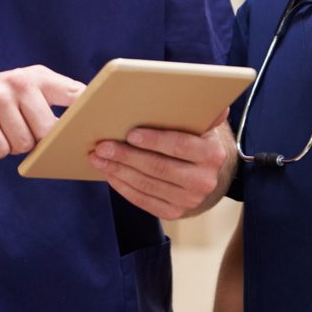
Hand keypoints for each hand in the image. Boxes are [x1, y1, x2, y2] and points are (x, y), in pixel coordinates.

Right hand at [0, 65, 84, 159]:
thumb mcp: (26, 90)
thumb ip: (56, 101)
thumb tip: (86, 128)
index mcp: (39, 76)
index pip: (75, 94)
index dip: (89, 113)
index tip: (102, 126)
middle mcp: (19, 82)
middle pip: (47, 130)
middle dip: (37, 140)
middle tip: (21, 129)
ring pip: (23, 144)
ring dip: (13, 145)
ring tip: (2, 128)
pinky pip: (0, 150)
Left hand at [89, 110, 232, 218]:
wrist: (209, 175)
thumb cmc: (197, 141)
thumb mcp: (203, 125)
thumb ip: (203, 113)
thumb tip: (213, 98)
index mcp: (212, 153)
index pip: (179, 145)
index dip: (154, 140)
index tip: (130, 134)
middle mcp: (204, 180)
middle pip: (158, 167)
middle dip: (126, 156)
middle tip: (102, 146)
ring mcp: (189, 200)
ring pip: (147, 185)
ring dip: (118, 171)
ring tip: (99, 159)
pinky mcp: (174, 213)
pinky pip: (144, 201)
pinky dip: (123, 187)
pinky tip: (110, 174)